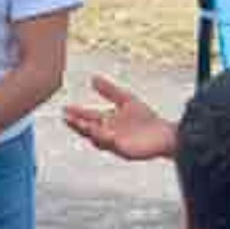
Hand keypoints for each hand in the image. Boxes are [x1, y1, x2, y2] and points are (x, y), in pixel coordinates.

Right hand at [61, 76, 176, 160]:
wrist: (164, 134)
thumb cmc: (146, 119)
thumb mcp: (126, 99)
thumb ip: (109, 90)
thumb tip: (93, 78)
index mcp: (107, 121)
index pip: (88, 116)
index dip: (77, 113)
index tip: (66, 108)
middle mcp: (107, 133)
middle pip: (88, 128)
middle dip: (77, 123)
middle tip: (66, 117)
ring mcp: (114, 143)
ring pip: (97, 138)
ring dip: (88, 131)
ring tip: (80, 123)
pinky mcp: (123, 150)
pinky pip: (112, 144)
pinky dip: (105, 138)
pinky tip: (102, 131)